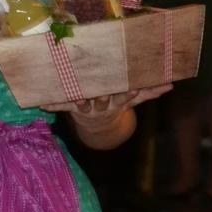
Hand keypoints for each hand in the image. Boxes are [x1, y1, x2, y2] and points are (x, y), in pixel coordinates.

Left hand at [43, 84, 171, 117]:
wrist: (99, 127)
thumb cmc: (116, 104)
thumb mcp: (132, 100)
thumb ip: (149, 92)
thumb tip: (170, 85)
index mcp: (117, 102)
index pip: (124, 97)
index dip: (128, 94)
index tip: (132, 88)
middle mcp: (101, 105)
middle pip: (102, 99)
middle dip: (101, 95)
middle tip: (101, 91)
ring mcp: (86, 107)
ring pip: (82, 101)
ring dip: (77, 98)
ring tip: (75, 94)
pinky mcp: (72, 107)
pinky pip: (61, 105)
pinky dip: (52, 104)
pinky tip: (40, 103)